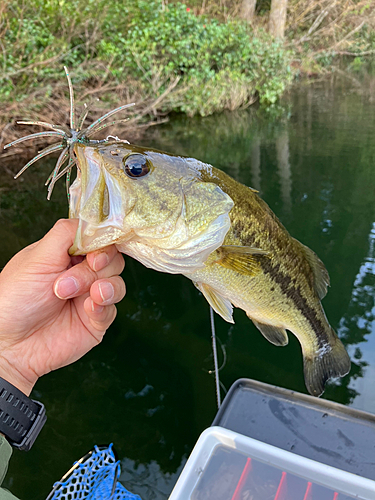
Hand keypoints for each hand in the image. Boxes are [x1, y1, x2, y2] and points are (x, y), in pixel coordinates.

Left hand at [0, 219, 124, 394]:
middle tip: (67, 283)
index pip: (99, 239)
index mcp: (68, 255)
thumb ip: (66, 233)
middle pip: (113, 259)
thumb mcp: (37, 257)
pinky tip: (88, 309)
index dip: (102, 244)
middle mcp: (82, 274)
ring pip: (117, 283)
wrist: (8, 343)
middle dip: (95, 268)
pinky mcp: (96, 321)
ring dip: (102, 287)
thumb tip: (92, 220)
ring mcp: (91, 297)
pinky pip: (113, 310)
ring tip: (76, 295)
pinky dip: (103, 307)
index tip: (93, 255)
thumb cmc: (14, 299)